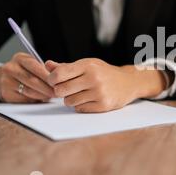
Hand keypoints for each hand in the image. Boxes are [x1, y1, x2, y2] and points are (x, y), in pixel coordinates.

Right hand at [0, 53, 54, 102]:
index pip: (35, 66)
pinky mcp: (6, 94)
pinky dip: (35, 100)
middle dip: (47, 87)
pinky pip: (24, 99)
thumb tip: (61, 76)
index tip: (58, 82)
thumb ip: (47, 68)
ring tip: (52, 96)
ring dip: (43, 95)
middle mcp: (10, 68)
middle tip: (58, 92)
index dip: (48, 76)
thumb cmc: (26, 71)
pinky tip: (42, 99)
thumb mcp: (34, 64)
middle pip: (32, 80)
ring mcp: (6, 82)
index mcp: (19, 58)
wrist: (4, 79)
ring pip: (29, 91)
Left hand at [45, 58, 167, 112]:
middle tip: (66, 89)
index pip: (59, 75)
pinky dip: (81, 106)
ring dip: (71, 99)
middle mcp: (94, 78)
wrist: (128, 82)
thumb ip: (67, 66)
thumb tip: (47, 65)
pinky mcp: (103, 105)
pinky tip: (88, 99)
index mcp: (88, 66)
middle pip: (61, 90)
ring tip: (80, 94)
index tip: (54, 81)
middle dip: (60, 91)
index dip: (52, 80)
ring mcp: (99, 93)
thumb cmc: (104, 73)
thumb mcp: (88, 65)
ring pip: (69, 102)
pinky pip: (80, 109)